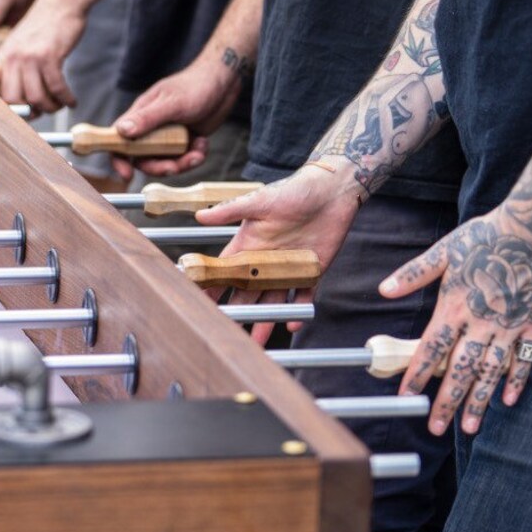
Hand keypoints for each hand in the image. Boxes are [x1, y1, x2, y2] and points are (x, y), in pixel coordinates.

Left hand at [0, 0, 84, 113]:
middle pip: (10, 98)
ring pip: (35, 97)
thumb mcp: (21, 41)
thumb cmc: (45, 23)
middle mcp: (13, 56)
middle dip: (27, 112)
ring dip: (49, 107)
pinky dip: (65, 99)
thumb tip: (18, 93)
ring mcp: (30, 56)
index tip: (8, 109)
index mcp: (3, 53)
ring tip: (57, 106)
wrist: (62, 1)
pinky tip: (71, 100)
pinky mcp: (50, 56)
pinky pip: (56, 88)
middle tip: (39, 112)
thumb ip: (15, 64)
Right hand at [111, 59, 241, 179]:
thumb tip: (120, 131)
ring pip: (165, 161)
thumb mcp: (172, 104)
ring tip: (198, 151)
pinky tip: (203, 143)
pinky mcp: (184, 141)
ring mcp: (168, 136)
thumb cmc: (195, 86)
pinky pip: (183, 159)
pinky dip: (194, 156)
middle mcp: (151, 128)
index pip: (119, 139)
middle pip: (143, 158)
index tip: (127, 174)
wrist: (224, 84)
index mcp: (140, 115)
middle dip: (159, 166)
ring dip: (182, 163)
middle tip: (174, 167)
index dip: (118, 159)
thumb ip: (147, 118)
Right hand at [196, 165, 365, 343]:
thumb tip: (199, 216)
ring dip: (265, 319)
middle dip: (237, 311)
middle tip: (226, 332)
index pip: (225, 271)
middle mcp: (266, 260)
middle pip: (247, 292)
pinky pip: (303, 295)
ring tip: (257, 341)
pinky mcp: (311, 270)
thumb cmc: (293, 191)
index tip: (200, 303)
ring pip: (272, 299)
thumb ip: (230, 211)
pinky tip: (293, 324)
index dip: (212, 286)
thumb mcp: (259, 201)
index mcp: (249, 245)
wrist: (332, 191)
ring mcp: (288, 268)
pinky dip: (298, 310)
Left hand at [381, 204, 531, 435]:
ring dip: (479, 401)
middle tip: (435, 427)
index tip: (405, 395)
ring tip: (469, 427)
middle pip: (460, 369)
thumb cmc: (485, 237)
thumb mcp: (444, 250)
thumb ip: (414, 274)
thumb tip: (383, 289)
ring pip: (492, 371)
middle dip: (447, 401)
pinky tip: (508, 400)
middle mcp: (482, 321)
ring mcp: (510, 326)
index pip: (431, 348)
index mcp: (455, 305)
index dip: (416, 373)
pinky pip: (524, 359)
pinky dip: (517, 381)